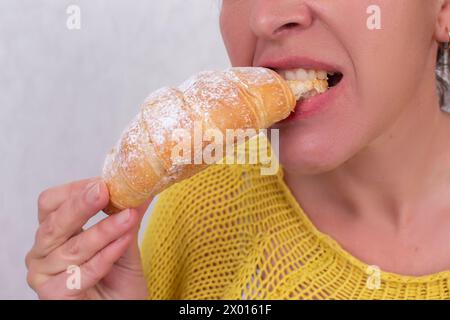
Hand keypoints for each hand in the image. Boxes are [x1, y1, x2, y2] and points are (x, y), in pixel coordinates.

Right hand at [25, 177, 151, 298]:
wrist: (123, 311)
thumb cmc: (118, 282)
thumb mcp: (125, 242)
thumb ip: (128, 216)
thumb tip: (142, 189)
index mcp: (54, 234)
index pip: (52, 203)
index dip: (74, 191)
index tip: (102, 182)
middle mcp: (43, 253)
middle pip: (55, 223)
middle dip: (82, 205)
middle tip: (105, 191)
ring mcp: (44, 276)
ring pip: (74, 247)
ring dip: (104, 231)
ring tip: (129, 218)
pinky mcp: (54, 296)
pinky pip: (81, 272)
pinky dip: (105, 256)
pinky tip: (122, 243)